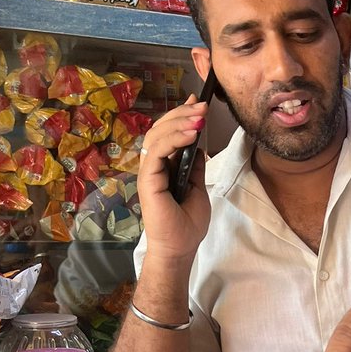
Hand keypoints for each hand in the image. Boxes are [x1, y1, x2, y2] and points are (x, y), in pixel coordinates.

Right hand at [137, 94, 211, 262]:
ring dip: (179, 123)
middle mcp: (153, 166)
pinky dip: (173, 139)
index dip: (181, 115)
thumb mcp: (197, 187)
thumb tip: (198, 144)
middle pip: (161, 129)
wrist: (179, 249)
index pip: (168, 134)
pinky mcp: (148, 180)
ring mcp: (149, 172)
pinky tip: (191, 134)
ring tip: (199, 117)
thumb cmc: (186, 224)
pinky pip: (157, 152)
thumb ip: (194, 166)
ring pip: (157, 136)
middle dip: (183, 114)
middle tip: (203, 107)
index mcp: (164, 167)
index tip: (198, 102)